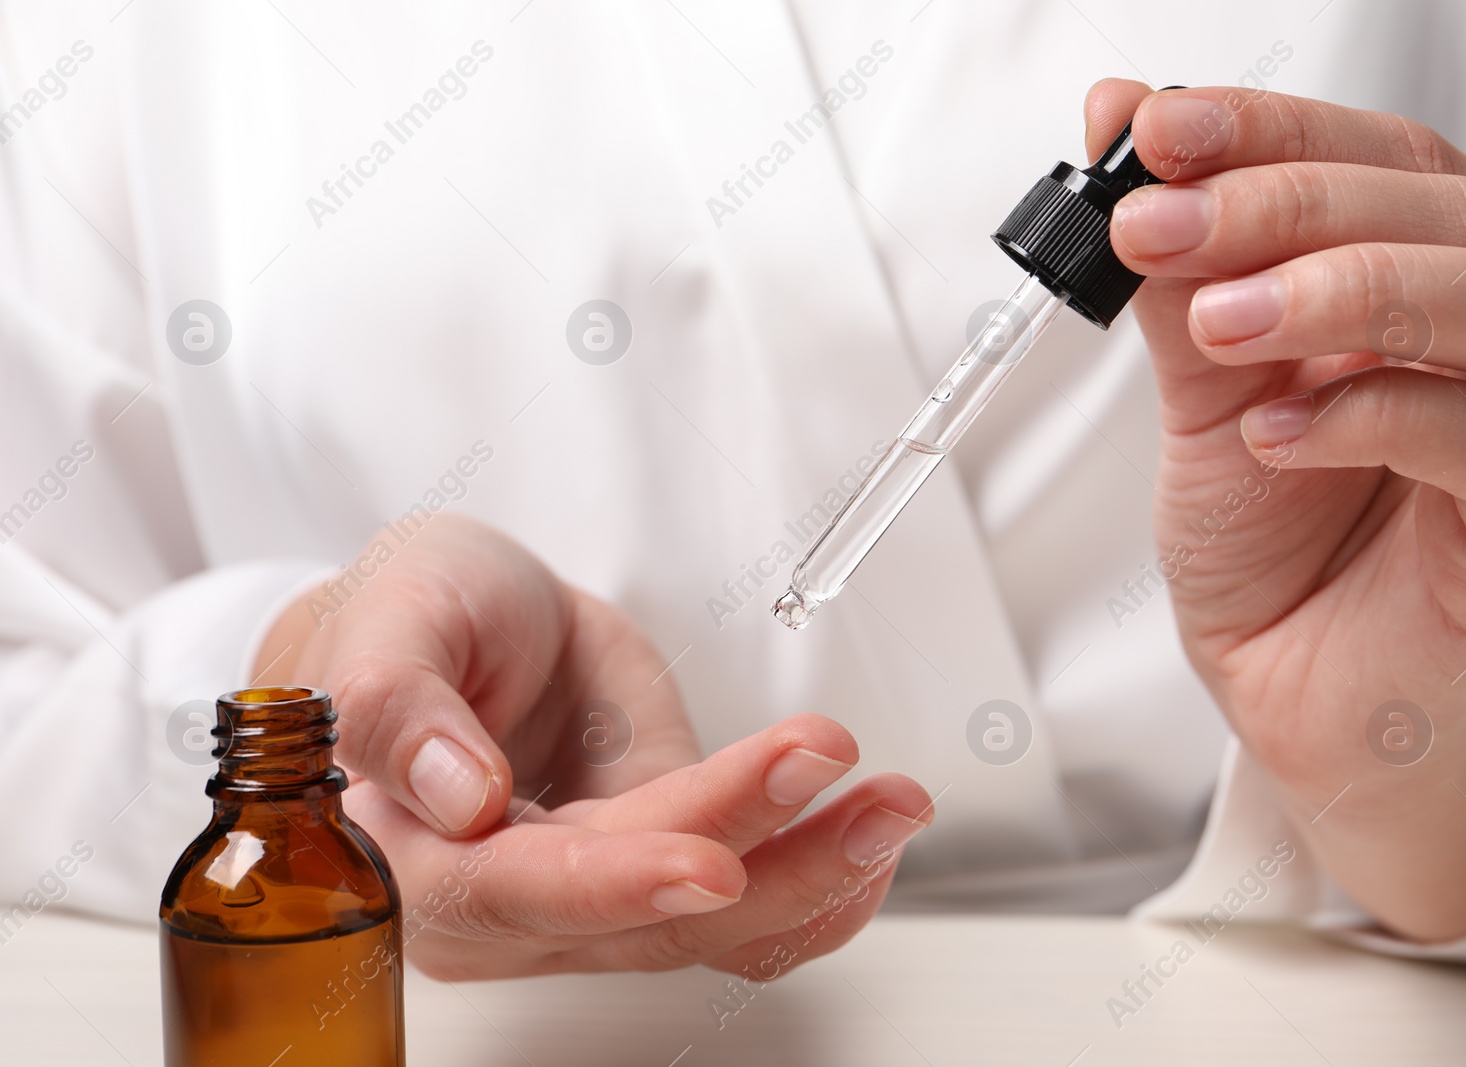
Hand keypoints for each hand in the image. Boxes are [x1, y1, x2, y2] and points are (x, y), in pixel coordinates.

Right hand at [254, 514, 931, 976]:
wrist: (467, 623)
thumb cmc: (417, 616)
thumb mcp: (394, 614)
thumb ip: (398, 698)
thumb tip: (456, 798)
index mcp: (416, 854)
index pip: (516, 889)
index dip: (616, 884)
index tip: (708, 862)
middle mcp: (506, 904)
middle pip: (638, 912)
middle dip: (753, 845)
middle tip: (832, 765)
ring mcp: (594, 895)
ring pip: (709, 921)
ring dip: (811, 869)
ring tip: (891, 801)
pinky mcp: (661, 863)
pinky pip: (744, 914)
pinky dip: (817, 886)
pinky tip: (872, 839)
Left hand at [1086, 81, 1465, 939]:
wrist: (1293, 691)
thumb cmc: (1271, 542)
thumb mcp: (1203, 393)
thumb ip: (1183, 279)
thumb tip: (1124, 139)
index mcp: (1436, 277)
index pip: (1383, 159)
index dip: (1270, 130)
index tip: (1154, 130)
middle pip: (1449, 213)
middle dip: (1287, 205)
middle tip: (1162, 226)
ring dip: (1353, 291)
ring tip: (1219, 320)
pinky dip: (1377, 417)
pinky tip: (1273, 432)